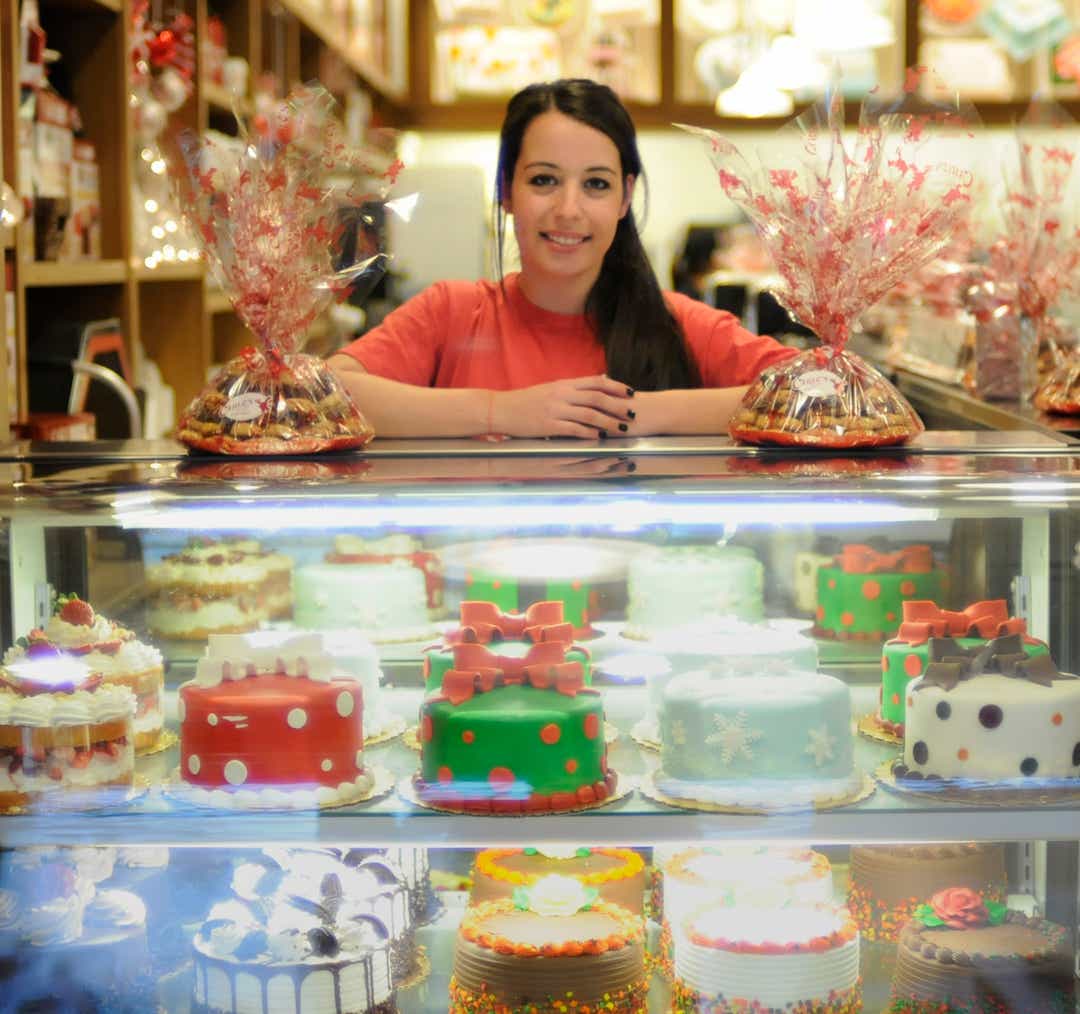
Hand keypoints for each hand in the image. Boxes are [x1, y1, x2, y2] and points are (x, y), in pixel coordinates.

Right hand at [491, 375, 634, 438]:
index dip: (616, 387)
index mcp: (564, 384)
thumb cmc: (527, 401)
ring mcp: (555, 409)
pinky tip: (600, 438)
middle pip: (597, 398)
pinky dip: (589, 433)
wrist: (502, 409)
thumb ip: (574, 387)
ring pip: (589, 414)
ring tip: (622, 429)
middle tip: (633, 413)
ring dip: (608, 422)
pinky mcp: (548, 425)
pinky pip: (574, 429)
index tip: (631, 393)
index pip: (596, 382)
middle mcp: (562, 394)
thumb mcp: (552, 388)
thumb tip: (599, 381)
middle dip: (618, 405)